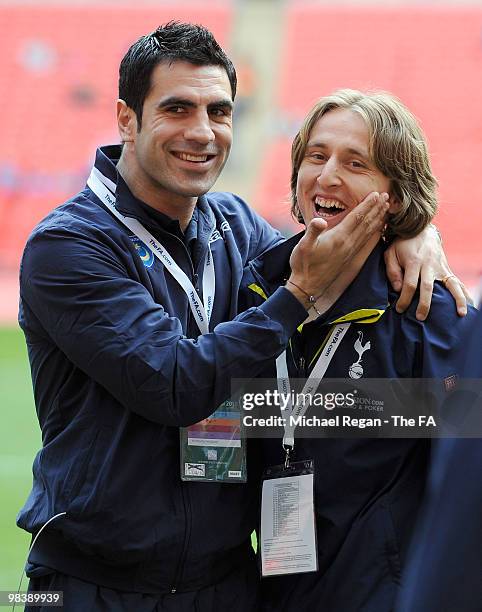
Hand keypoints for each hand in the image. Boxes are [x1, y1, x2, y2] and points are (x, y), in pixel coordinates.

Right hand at [287, 192, 388, 308]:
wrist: (307, 286)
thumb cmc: (303, 264)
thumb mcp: (303, 246)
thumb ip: (312, 231)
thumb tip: (319, 220)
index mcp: (338, 238)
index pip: (356, 217)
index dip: (367, 205)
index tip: (377, 194)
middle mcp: (348, 244)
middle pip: (367, 223)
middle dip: (377, 209)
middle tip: (387, 196)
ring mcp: (350, 251)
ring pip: (369, 232)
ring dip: (378, 219)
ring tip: (386, 208)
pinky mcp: (350, 257)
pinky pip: (366, 241)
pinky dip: (374, 232)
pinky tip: (378, 229)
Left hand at [384, 225, 470, 319]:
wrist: (422, 230)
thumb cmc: (403, 245)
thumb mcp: (390, 253)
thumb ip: (392, 271)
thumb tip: (398, 289)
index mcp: (414, 261)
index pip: (409, 284)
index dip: (404, 298)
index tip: (400, 309)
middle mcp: (429, 265)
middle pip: (428, 286)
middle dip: (425, 303)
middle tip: (420, 317)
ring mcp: (441, 267)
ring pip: (450, 284)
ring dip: (457, 299)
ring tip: (460, 314)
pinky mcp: (447, 269)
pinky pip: (457, 283)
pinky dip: (464, 294)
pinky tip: (469, 305)